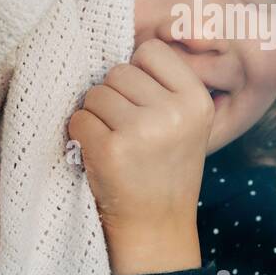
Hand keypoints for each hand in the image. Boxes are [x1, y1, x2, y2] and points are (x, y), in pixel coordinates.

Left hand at [68, 39, 214, 274]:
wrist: (157, 227)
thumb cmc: (166, 169)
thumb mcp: (187, 123)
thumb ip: (167, 86)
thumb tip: (128, 47)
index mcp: (196, 101)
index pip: (152, 51)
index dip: (139, 72)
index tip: (142, 99)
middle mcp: (174, 113)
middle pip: (119, 71)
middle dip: (115, 95)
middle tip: (126, 128)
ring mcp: (142, 131)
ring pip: (96, 93)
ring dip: (96, 115)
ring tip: (115, 142)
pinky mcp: (111, 150)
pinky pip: (78, 119)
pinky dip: (81, 134)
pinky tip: (99, 154)